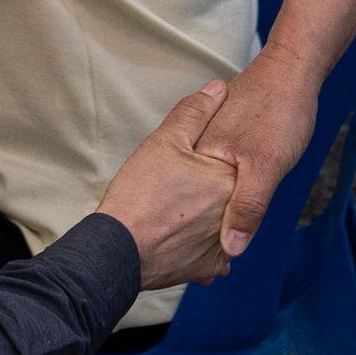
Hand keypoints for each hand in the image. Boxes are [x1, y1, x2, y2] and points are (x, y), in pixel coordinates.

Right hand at [98, 82, 242, 286]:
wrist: (117, 250)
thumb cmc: (140, 194)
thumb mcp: (165, 141)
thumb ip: (196, 111)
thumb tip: (219, 87)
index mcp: (229, 178)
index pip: (237, 160)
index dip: (214, 158)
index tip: (197, 161)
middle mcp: (234, 213)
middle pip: (231, 194)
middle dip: (214, 189)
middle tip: (183, 187)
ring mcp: (224, 244)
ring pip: (223, 223)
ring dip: (209, 218)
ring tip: (179, 211)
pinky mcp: (208, 267)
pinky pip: (214, 252)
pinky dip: (201, 244)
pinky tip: (182, 235)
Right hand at [190, 60, 320, 257]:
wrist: (293, 70)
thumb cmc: (279, 115)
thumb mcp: (266, 167)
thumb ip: (249, 206)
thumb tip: (232, 250)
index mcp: (202, 160)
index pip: (192, 210)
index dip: (199, 240)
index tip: (207, 271)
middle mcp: (199, 154)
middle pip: (196, 205)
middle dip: (204, 237)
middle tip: (213, 271)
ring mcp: (208, 147)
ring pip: (203, 195)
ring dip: (210, 222)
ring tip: (215, 258)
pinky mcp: (221, 144)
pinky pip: (214, 180)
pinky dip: (220, 202)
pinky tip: (229, 218)